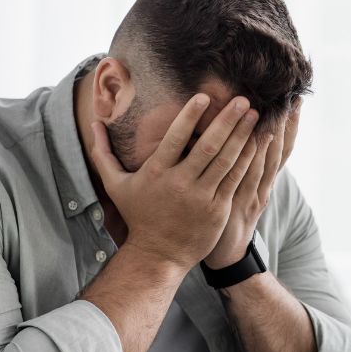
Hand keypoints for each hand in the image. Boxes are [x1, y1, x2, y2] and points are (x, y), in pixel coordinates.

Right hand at [89, 93, 260, 272]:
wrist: (159, 254)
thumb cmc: (139, 215)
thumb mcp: (115, 185)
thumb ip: (103, 153)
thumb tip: (93, 123)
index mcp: (157, 173)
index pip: (174, 139)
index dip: (189, 116)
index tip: (203, 96)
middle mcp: (180, 184)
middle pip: (208, 147)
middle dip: (227, 121)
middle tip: (243, 100)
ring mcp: (201, 198)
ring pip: (226, 162)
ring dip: (242, 136)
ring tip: (255, 116)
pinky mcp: (218, 209)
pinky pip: (234, 180)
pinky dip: (247, 160)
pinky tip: (257, 142)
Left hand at [203, 97, 301, 269]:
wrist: (225, 257)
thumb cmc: (226, 221)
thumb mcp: (238, 193)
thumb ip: (241, 169)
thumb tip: (244, 142)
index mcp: (263, 183)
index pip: (281, 150)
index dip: (289, 127)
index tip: (294, 102)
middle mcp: (263, 187)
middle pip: (278, 151)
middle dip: (285, 124)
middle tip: (290, 98)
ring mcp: (252, 196)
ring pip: (266, 161)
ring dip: (272, 134)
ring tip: (275, 109)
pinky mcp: (238, 204)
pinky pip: (248, 176)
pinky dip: (253, 157)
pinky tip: (256, 138)